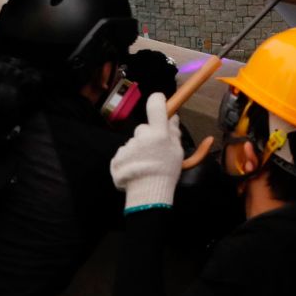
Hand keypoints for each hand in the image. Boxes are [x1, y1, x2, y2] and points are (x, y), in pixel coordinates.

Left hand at [110, 92, 183, 211]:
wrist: (148, 194)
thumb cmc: (166, 172)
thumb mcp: (177, 152)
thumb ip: (174, 132)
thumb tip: (172, 117)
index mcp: (158, 133)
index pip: (155, 104)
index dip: (158, 100)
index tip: (160, 103)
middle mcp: (142, 136)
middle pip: (144, 128)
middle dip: (149, 136)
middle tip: (155, 152)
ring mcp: (128, 147)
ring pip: (134, 142)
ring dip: (139, 149)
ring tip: (145, 165)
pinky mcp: (117, 157)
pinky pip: (125, 153)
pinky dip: (129, 159)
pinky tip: (135, 169)